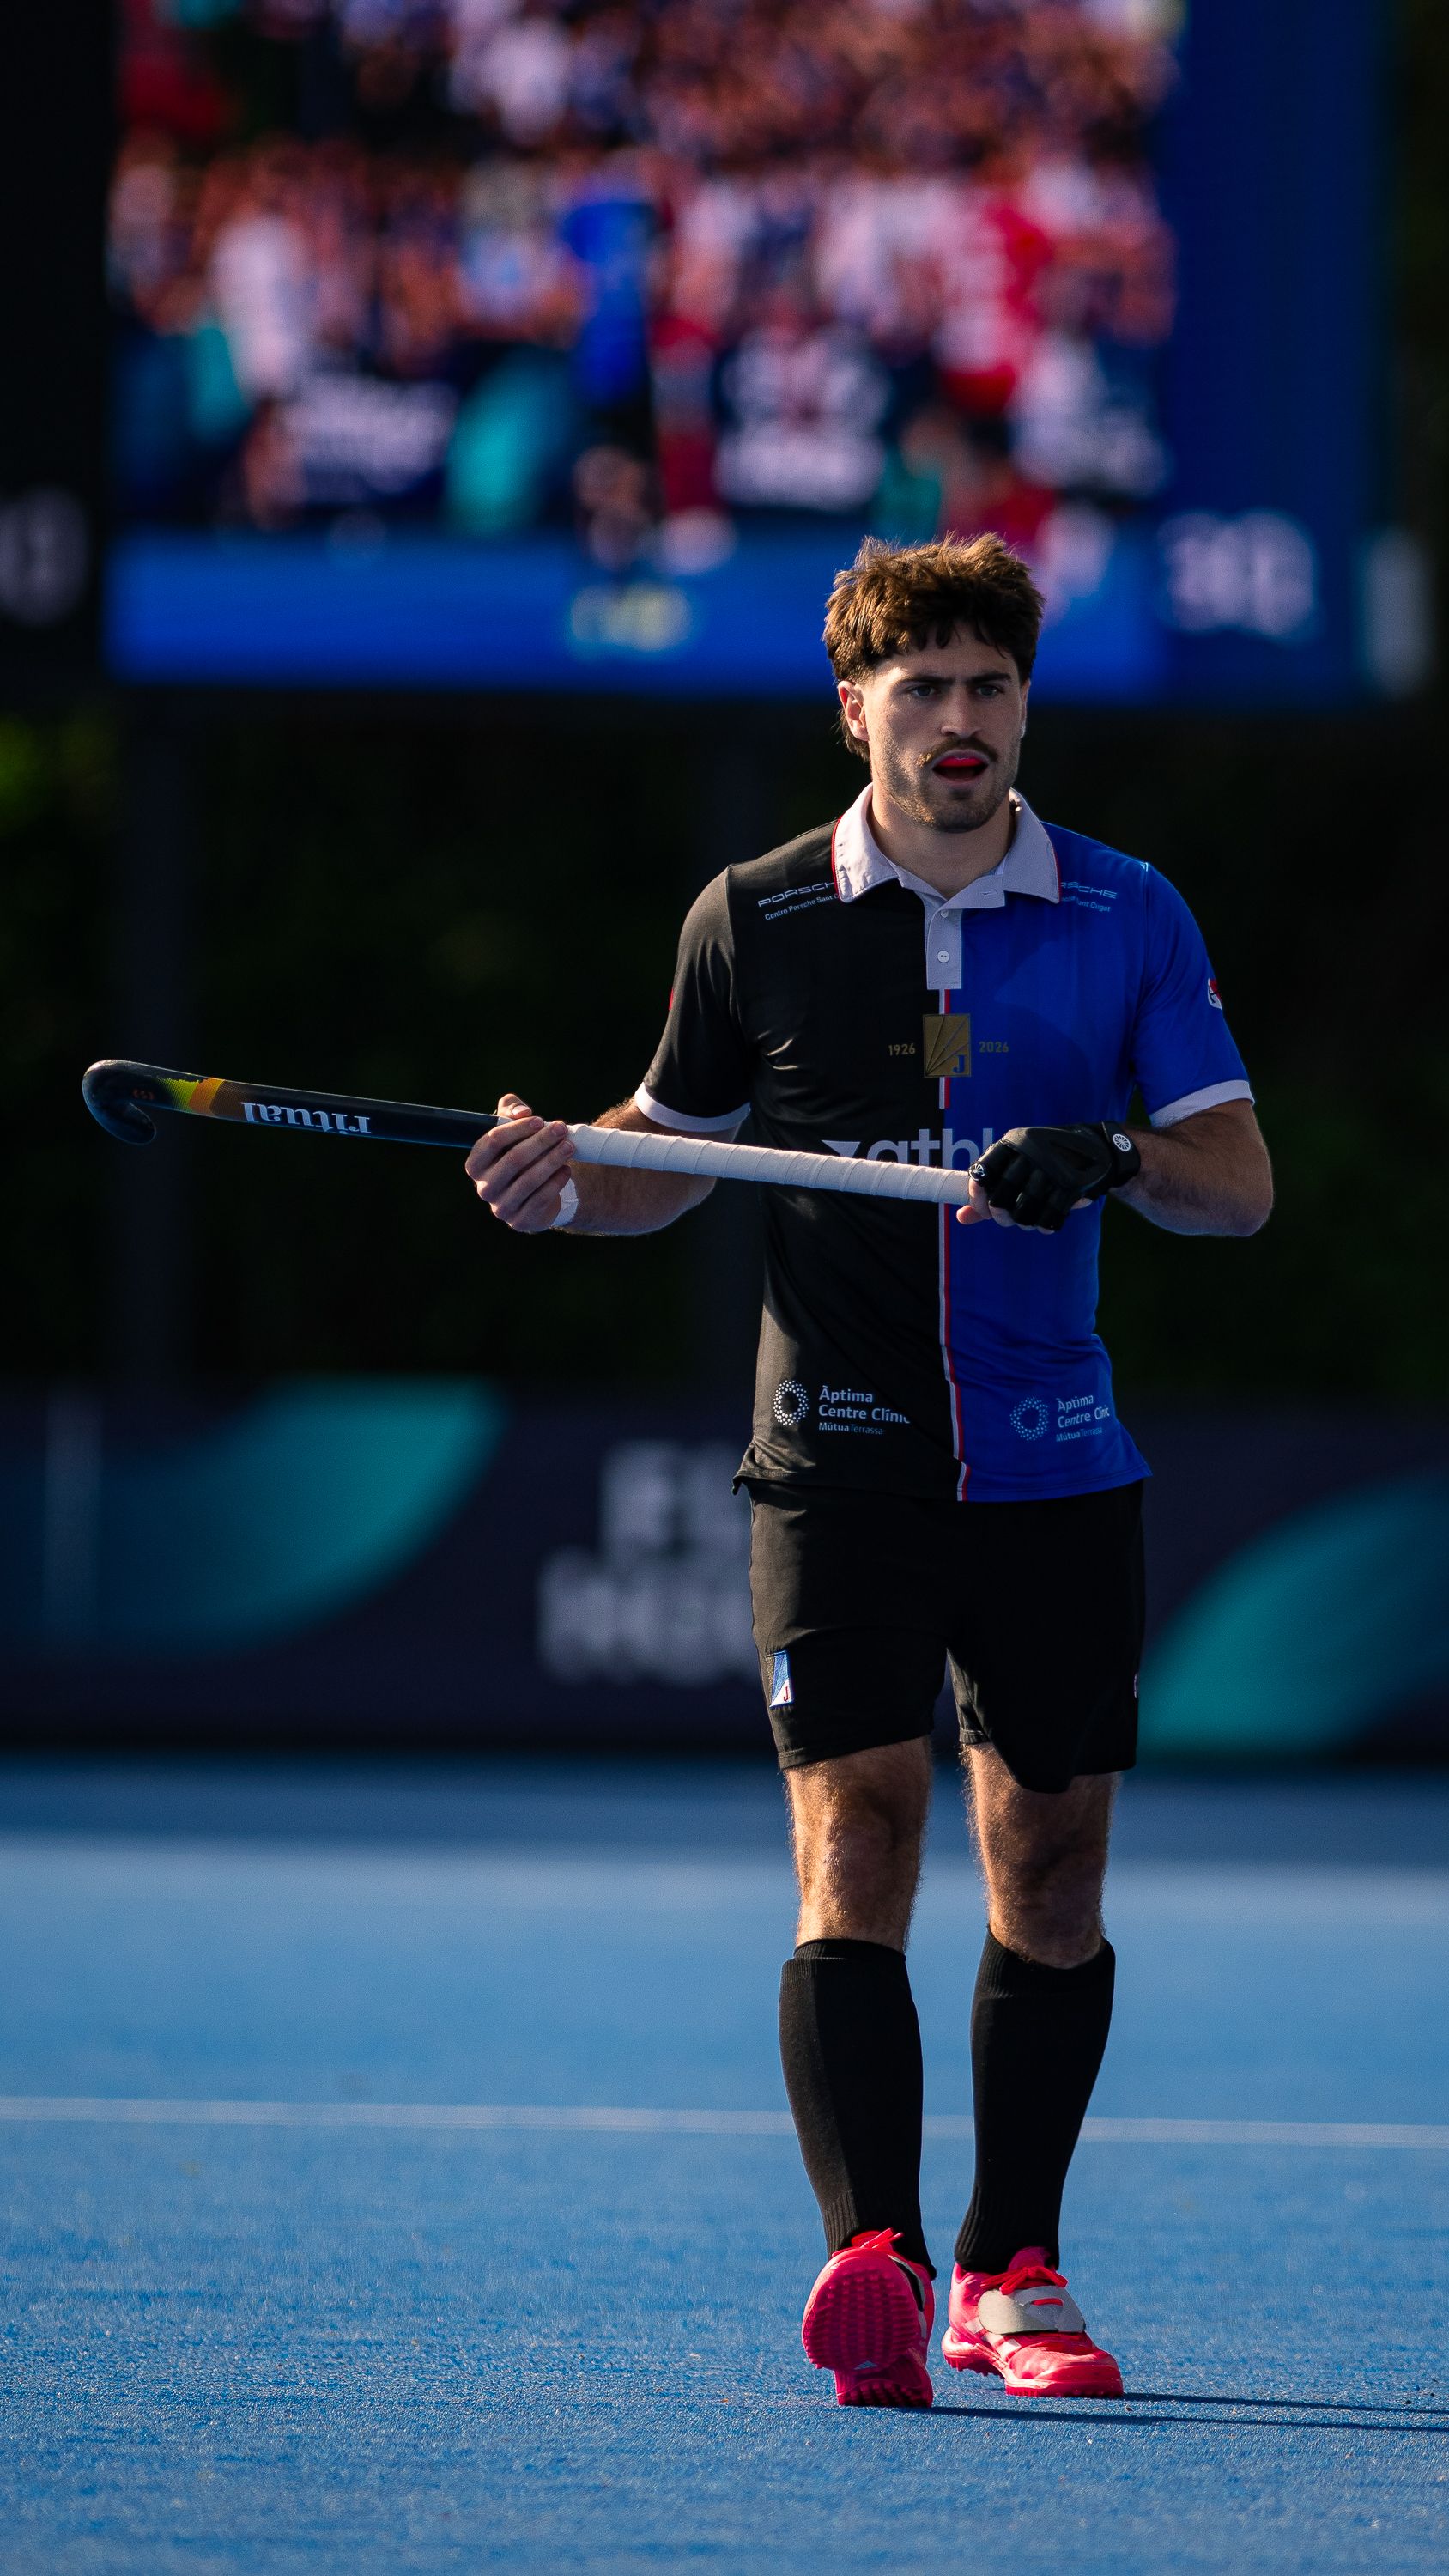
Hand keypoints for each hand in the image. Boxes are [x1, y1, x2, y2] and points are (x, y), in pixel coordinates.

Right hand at [465, 1093, 575, 1232]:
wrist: (533, 1193)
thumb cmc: (519, 1154)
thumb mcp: (512, 1129)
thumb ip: (510, 1111)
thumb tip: (522, 1112)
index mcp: (475, 1164)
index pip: (492, 1141)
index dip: (517, 1128)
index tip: (540, 1120)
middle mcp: (484, 1187)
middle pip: (513, 1159)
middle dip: (540, 1141)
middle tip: (561, 1129)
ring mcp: (501, 1207)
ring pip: (529, 1180)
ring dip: (552, 1159)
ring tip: (569, 1146)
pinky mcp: (520, 1221)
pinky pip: (541, 1199)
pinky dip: (556, 1182)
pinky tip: (567, 1169)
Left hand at [955, 1123, 1140, 1231]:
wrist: (1100, 1149)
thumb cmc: (1050, 1160)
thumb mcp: (1020, 1165)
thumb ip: (990, 1191)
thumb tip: (961, 1218)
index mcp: (1013, 1142)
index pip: (984, 1170)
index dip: (977, 1194)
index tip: (982, 1208)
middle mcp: (1030, 1153)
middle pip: (1002, 1195)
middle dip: (1000, 1215)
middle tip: (1006, 1219)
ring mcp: (1052, 1169)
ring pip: (1024, 1211)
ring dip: (1023, 1223)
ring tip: (1027, 1221)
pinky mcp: (1072, 1185)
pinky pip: (1050, 1217)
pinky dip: (1045, 1226)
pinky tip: (1045, 1224)